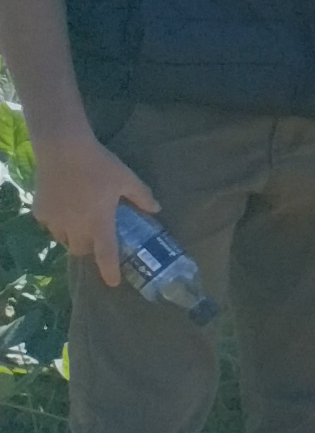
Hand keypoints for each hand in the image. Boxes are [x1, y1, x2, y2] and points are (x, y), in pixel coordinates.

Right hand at [29, 130, 158, 290]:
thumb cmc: (99, 165)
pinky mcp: (40, 212)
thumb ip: (142, 197)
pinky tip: (64, 208)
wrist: (63, 149)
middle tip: (98, 235)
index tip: (114, 282)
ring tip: (80, 222)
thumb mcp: (127, 179)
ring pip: (63, 239)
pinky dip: (58, 223)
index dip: (110, 271)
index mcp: (99, 223)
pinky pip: (50, 225)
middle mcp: (75, 228)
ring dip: (73, 237)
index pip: (106, 255)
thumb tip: (156, 209)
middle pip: (81, 250)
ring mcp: (54, 221)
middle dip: (90, 248)